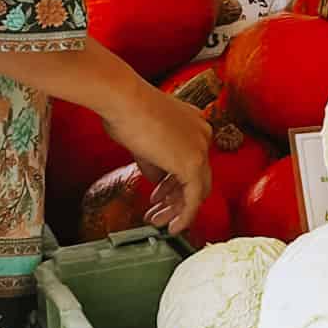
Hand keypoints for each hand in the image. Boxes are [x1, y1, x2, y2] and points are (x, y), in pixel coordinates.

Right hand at [108, 83, 213, 233]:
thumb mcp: (144, 142)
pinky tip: (174, 227)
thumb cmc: (126, 111)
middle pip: (197, 177)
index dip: (173, 182)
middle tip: (157, 213)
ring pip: (196, 190)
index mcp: (194, 124)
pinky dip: (185, 215)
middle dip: (175, 199)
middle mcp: (203, 134)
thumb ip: (156, 163)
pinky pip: (194, 198)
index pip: (191, 161)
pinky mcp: (193, 164)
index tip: (158, 195)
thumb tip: (159, 182)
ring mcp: (200, 149)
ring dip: (176, 210)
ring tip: (158, 221)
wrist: (123, 99)